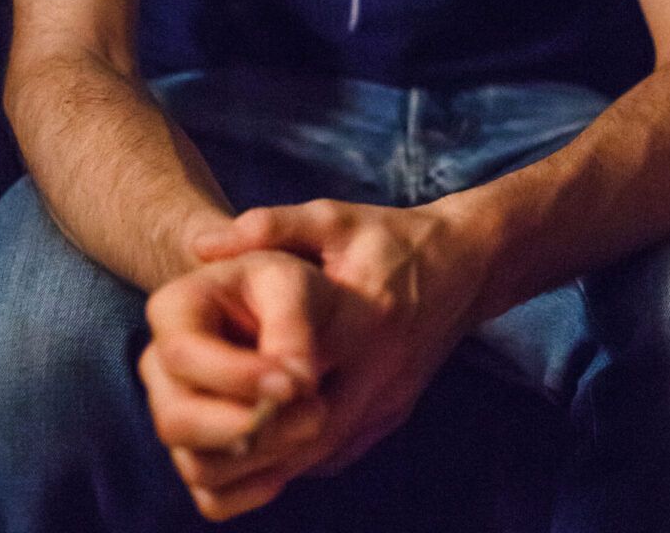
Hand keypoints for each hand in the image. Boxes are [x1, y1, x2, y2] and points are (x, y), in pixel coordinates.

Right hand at [139, 249, 335, 521]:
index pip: (182, 354)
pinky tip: (289, 457)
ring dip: (266, 453)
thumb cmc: (295, 294)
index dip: (235, 377)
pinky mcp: (198, 459)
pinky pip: (213, 499)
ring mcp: (175, 416)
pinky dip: (256, 488)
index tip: (294, 383)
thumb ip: (291, 327)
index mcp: (175, 308)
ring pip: (198, 465)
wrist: (314, 326)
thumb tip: (292, 386)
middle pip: (176, 420)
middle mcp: (160, 367)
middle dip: (249, 425)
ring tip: (313, 418)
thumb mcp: (296, 287)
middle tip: (315, 410)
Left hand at [194, 198, 489, 477]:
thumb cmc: (390, 236)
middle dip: (253, 433)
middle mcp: (381, 369)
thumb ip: (270, 227)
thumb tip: (203, 244)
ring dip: (272, 452)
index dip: (247, 385)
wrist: (466, 262)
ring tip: (224, 435)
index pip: (297, 371)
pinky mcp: (394, 416)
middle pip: (306, 428)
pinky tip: (268, 437)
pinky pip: (340, 451)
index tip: (205, 381)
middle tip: (203, 421)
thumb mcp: (333, 218)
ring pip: (322, 452)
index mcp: (364, 317)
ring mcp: (391, 401)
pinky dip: (301, 452)